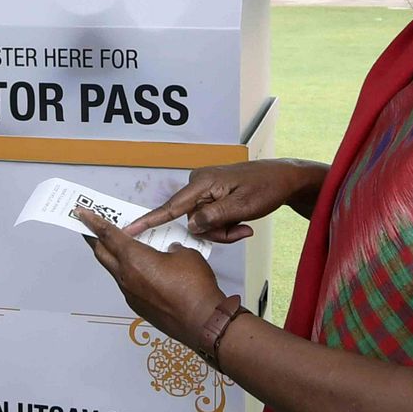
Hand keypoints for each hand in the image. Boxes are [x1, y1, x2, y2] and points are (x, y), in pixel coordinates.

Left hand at [74, 208, 224, 349]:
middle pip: (102, 253)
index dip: (93, 221)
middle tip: (91, 227)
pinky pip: (128, 284)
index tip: (80, 212)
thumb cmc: (194, 287)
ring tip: (124, 247)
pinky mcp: (139, 306)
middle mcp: (126, 277)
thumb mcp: (186, 255)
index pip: (107, 235)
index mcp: (134, 259)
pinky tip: (146, 270)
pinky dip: (131, 273)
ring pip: (115, 270)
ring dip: (115, 257)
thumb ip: (171, 248)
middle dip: (95, 238)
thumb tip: (168, 252)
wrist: (202, 322)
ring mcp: (130, 294)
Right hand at [123, 159, 326, 241]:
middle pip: (191, 221)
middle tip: (240, 230)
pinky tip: (241, 223)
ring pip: (202, 223)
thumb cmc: (266, 188)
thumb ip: (214, 217)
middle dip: (214, 233)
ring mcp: (204, 190)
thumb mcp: (242, 206)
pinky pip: (209, 219)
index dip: (149, 221)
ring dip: (221, 231)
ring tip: (243, 226)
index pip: (170, 207)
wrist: (284, 178)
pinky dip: (224, 226)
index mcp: (201, 183)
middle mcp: (197, 184)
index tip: (128, 231)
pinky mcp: (211, 196)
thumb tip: (191, 225)